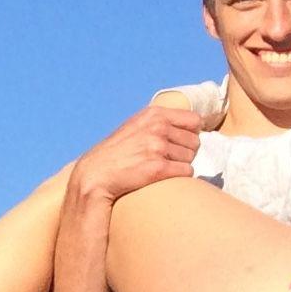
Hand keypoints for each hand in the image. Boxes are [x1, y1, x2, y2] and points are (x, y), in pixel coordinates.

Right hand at [72, 93, 203, 207]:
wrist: (96, 175)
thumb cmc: (117, 153)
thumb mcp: (136, 126)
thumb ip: (160, 121)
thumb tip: (194, 125)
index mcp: (154, 114)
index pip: (194, 121)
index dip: (191, 133)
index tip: (181, 142)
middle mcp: (157, 127)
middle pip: (195, 141)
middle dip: (186, 151)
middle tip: (167, 158)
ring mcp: (157, 147)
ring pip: (191, 158)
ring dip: (181, 165)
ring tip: (161, 166)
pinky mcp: (157, 168)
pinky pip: (187, 171)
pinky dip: (179, 176)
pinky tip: (163, 176)